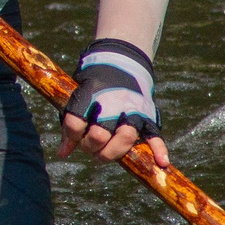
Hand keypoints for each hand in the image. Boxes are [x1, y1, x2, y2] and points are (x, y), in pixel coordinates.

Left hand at [58, 38, 169, 167]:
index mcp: (90, 94)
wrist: (121, 61)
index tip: (71, 139)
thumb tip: (62, 153)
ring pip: (126, 136)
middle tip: (89, 146)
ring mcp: (132, 109)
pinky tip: (161, 163)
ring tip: (103, 155)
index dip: (70, 136)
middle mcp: (113, 102)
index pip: (75, 122)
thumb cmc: (94, 86)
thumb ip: (71, 124)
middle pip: (100, 134)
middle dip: (90, 146)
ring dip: (112, 152)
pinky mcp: (148, 115)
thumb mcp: (78, 97)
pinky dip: (159, 150)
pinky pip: (155, 135)